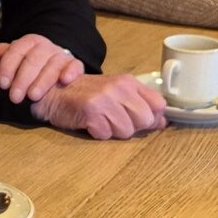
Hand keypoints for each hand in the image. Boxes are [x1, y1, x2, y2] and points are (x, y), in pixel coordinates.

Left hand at [0, 34, 85, 105]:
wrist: (54, 66)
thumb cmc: (30, 66)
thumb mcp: (16, 58)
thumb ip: (3, 55)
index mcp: (29, 42)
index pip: (16, 50)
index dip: (8, 66)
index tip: (3, 84)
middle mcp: (45, 47)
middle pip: (33, 60)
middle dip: (23, 79)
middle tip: (15, 97)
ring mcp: (61, 56)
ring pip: (52, 65)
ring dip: (43, 81)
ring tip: (33, 96)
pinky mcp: (74, 65)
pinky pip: (75, 66)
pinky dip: (71, 72)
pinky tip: (64, 81)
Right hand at [35, 72, 168, 138]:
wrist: (54, 91)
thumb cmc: (87, 95)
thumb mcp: (116, 93)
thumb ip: (140, 105)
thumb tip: (163, 122)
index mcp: (128, 82)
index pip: (159, 104)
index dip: (153, 118)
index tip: (139, 120)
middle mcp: (119, 87)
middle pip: (145, 120)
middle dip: (132, 127)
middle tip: (115, 121)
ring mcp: (105, 98)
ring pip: (126, 131)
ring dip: (113, 132)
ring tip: (101, 121)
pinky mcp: (91, 111)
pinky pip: (106, 135)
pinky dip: (98, 134)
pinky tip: (90, 123)